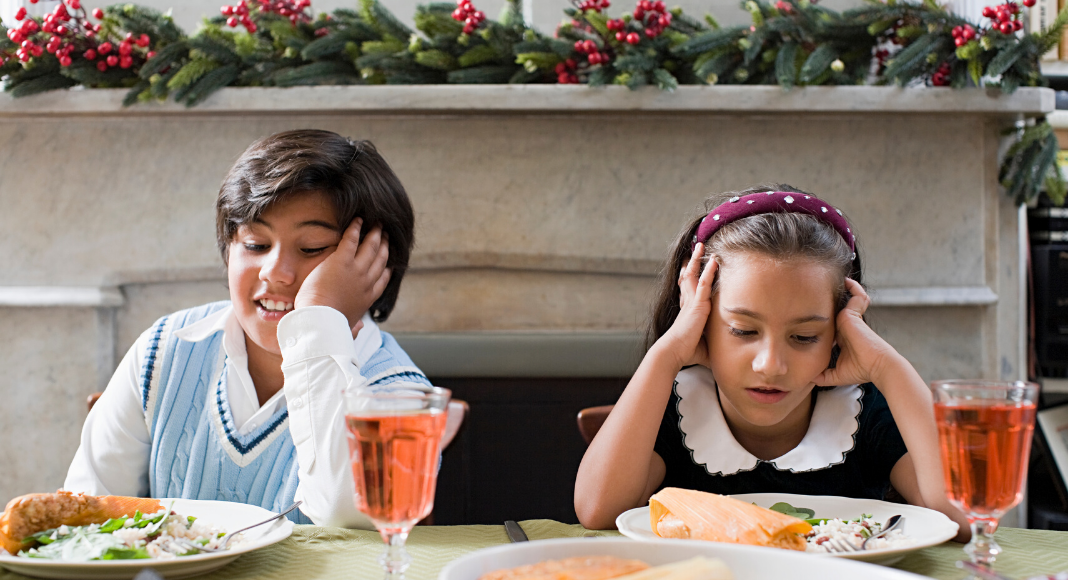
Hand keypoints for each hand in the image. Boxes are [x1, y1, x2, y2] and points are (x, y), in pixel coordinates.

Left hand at [295, 218, 390, 337]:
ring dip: (375, 234)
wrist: (320, 321)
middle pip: (380, 259)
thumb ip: (354, 327)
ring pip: (371, 247)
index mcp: (367, 298)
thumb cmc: (329, 327)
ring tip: (377, 225)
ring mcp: (356, 270)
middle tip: (385, 236)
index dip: (387, 268)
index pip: (382, 279)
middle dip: (384, 246)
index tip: (389, 262)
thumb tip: (359, 327)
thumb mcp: (347, 329)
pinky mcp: (341, 261)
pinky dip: (356, 228)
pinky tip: (358, 220)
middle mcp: (366, 282)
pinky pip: (351, 239)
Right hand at [656, 243, 716, 369]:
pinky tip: (714, 261)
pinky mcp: (696, 305)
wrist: (674, 352)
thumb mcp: (702, 344)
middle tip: (693, 248)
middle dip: (690, 262)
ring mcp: (691, 302)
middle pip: (687, 276)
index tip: (688, 266)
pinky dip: (709, 271)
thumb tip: (725, 353)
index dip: (687, 276)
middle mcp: (687, 302)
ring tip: (700, 245)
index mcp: (687, 309)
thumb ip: (712, 343)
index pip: (687, 288)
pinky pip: (703, 283)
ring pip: (693, 275)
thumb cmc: (686, 352)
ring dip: (697, 259)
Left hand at [814, 278, 898, 386]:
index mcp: (842, 337)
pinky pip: (856, 296)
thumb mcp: (836, 374)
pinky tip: (846, 281)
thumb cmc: (861, 370)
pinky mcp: (853, 314)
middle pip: (837, 308)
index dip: (823, 319)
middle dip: (827, 300)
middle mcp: (846, 326)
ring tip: (829, 281)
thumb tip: (808, 378)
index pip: (832, 324)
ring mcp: (850, 319)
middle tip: (812, 292)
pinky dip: (853, 288)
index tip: (809, 315)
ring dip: (842, 291)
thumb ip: (822, 375)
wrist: (877, 366)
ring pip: (847, 300)